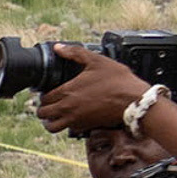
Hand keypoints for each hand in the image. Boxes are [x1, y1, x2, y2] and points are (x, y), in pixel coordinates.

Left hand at [33, 58, 148, 136]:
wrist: (134, 100)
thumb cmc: (118, 81)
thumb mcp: (96, 61)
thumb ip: (75, 53)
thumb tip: (59, 47)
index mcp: (67, 91)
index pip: (43, 98)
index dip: (43, 94)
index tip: (48, 92)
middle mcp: (67, 108)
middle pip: (42, 114)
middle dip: (43, 108)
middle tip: (50, 103)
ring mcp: (75, 120)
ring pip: (51, 127)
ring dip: (50, 121)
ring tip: (55, 114)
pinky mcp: (85, 127)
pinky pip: (67, 130)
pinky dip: (66, 126)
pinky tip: (73, 117)